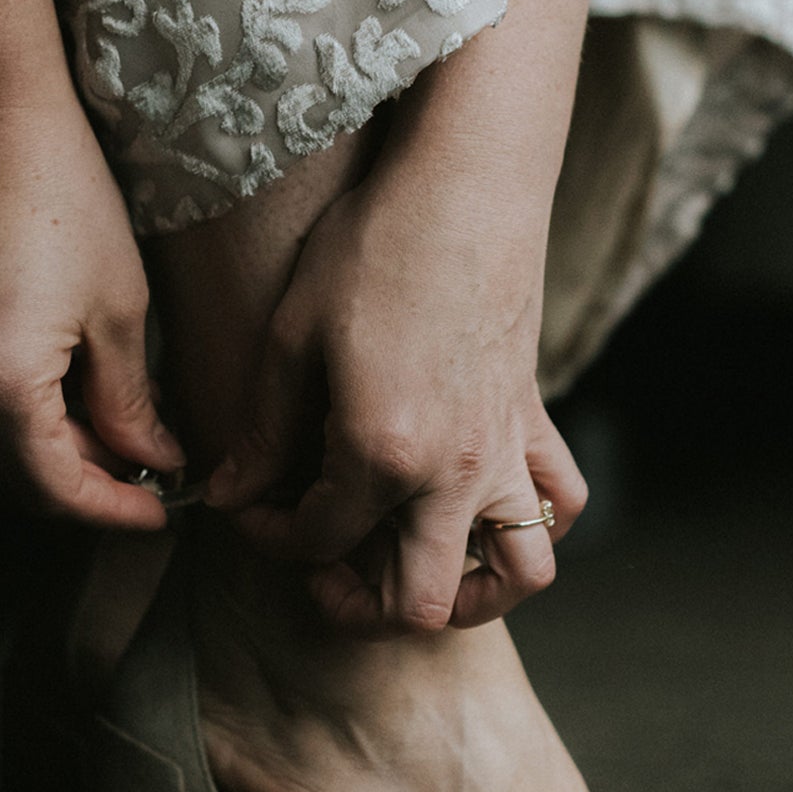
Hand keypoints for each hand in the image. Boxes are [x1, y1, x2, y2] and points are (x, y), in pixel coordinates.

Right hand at [0, 98, 181, 529]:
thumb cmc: (65, 202)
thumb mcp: (119, 311)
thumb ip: (129, 402)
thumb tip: (152, 462)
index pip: (56, 491)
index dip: (114, 511)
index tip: (165, 514)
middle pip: (20, 480)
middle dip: (91, 487)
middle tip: (158, 475)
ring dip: (57, 457)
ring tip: (127, 434)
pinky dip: (26, 423)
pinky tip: (78, 400)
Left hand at [202, 146, 584, 632]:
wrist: (468, 187)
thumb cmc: (373, 248)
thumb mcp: (292, 337)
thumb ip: (262, 430)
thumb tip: (232, 492)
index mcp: (384, 452)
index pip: (319, 540)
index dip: (271, 535)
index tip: (251, 504)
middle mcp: (456, 470)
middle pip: (419, 599)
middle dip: (362, 603)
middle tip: (327, 567)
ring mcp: (506, 450)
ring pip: (520, 573)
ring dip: (468, 592)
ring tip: (419, 568)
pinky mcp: (536, 420)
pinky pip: (561, 501)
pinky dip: (532, 525)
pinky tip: (482, 510)